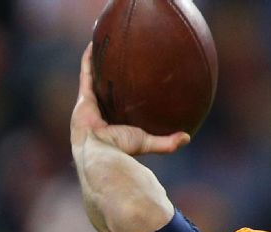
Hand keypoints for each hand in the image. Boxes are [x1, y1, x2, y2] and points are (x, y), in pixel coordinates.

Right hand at [70, 43, 188, 156]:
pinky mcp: (83, 95)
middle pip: (106, 89)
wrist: (100, 150)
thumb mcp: (148, 142)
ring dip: (99, 62)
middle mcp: (99, 111)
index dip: (122, 94)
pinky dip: (89, 58)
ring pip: (95, 77)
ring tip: (106, 45)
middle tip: (120, 60)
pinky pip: (86, 71)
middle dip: (110, 76)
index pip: (118, 105)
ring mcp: (89, 103)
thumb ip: (167, 142)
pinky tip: (94, 42)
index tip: (131, 82)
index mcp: (112, 122)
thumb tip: (188, 138)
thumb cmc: (122, 148)